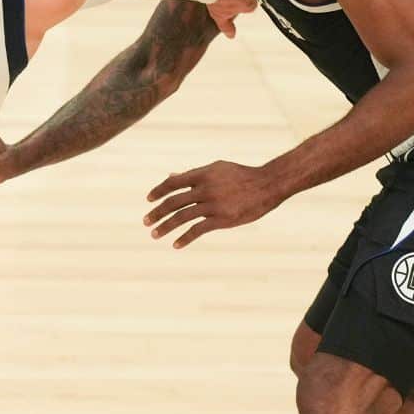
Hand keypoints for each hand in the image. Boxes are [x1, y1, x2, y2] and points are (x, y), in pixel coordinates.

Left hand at [143, 160, 282, 247]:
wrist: (267, 185)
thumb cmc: (241, 175)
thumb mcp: (216, 169)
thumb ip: (193, 174)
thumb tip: (171, 176)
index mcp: (202, 175)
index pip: (173, 183)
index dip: (159, 191)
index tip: (149, 200)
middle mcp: (204, 188)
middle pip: (173, 201)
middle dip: (157, 212)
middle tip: (146, 221)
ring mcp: (213, 204)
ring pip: (182, 217)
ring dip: (165, 227)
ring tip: (154, 234)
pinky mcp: (222, 219)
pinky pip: (197, 230)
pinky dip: (184, 238)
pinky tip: (175, 245)